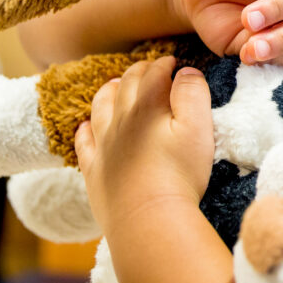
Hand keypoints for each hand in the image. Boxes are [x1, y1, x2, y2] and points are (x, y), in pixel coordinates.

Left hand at [74, 57, 214, 233]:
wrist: (148, 220)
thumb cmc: (179, 174)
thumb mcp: (199, 128)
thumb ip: (193, 94)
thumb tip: (186, 72)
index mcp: (147, 106)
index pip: (154, 73)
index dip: (165, 64)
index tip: (174, 62)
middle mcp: (120, 119)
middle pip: (126, 84)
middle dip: (140, 72)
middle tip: (152, 70)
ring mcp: (103, 145)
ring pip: (101, 106)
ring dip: (110, 91)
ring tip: (117, 86)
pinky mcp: (94, 170)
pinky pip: (83, 141)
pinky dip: (85, 128)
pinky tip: (87, 126)